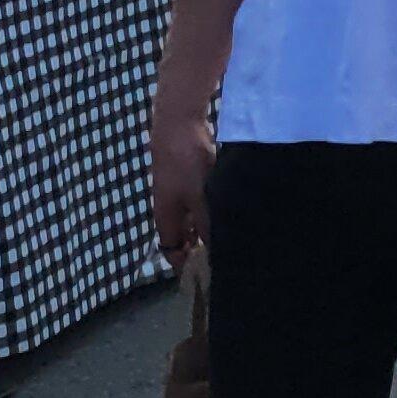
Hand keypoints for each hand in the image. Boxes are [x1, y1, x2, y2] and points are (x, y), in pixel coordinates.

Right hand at [150, 102, 213, 265]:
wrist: (178, 122)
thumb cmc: (186, 163)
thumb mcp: (200, 198)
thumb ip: (206, 224)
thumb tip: (213, 249)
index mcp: (165, 217)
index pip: (172, 251)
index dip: (186, 266)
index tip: (206, 275)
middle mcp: (168, 208)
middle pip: (182, 236)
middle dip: (200, 248)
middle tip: (225, 255)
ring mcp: (176, 191)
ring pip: (191, 218)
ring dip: (207, 228)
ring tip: (231, 235)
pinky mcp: (187, 176)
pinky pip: (198, 202)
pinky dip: (210, 209)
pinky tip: (229, 209)